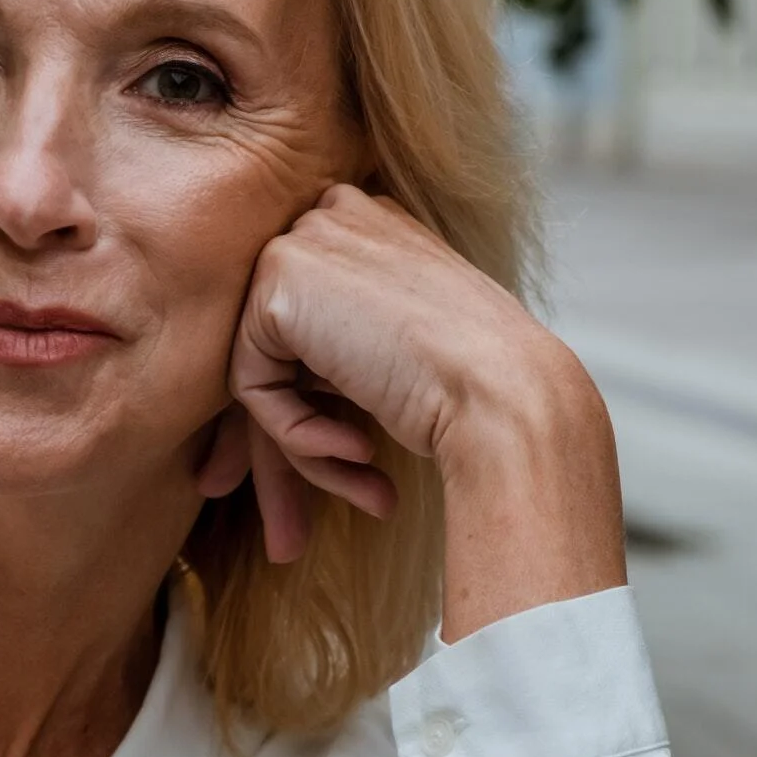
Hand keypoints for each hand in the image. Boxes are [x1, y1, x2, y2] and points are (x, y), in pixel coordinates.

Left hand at [195, 184, 625, 638]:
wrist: (511, 398)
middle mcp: (333, 218)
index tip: (320, 477)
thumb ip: (333, 362)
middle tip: (288, 538)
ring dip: (301, 451)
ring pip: (261, 372)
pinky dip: (295, 434)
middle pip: (277, 349)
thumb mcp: (397, 361)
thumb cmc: (478, 395)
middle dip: (282, 449)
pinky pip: (252, 384)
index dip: (305, 410)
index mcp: (371, 228)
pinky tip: (359, 450)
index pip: (308, 323)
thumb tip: (245, 431)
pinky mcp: (280, 282)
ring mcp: (304, 242)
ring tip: (363, 492)